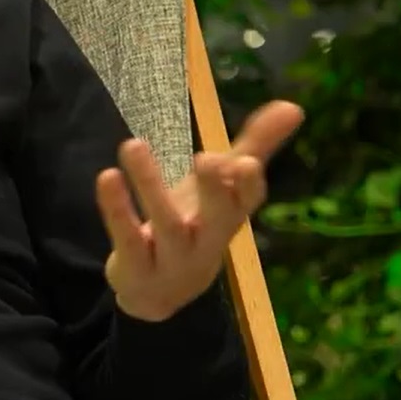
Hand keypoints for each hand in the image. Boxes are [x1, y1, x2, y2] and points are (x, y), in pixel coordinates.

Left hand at [96, 100, 304, 321]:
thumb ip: (254, 146)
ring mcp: (173, 258)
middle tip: (206, 158)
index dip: (247, 185)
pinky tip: (107, 176)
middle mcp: (207, 239)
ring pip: (166, 225)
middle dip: (214, 190)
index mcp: (230, 216)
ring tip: (132, 144)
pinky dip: (116, 209)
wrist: (157, 293)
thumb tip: (293, 106)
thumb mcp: (222, 188)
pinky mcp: (137, 267)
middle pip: (217, 219)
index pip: (247, 202)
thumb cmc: (196, 225)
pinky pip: (127, 238)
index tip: (246, 162)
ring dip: (150, 186)